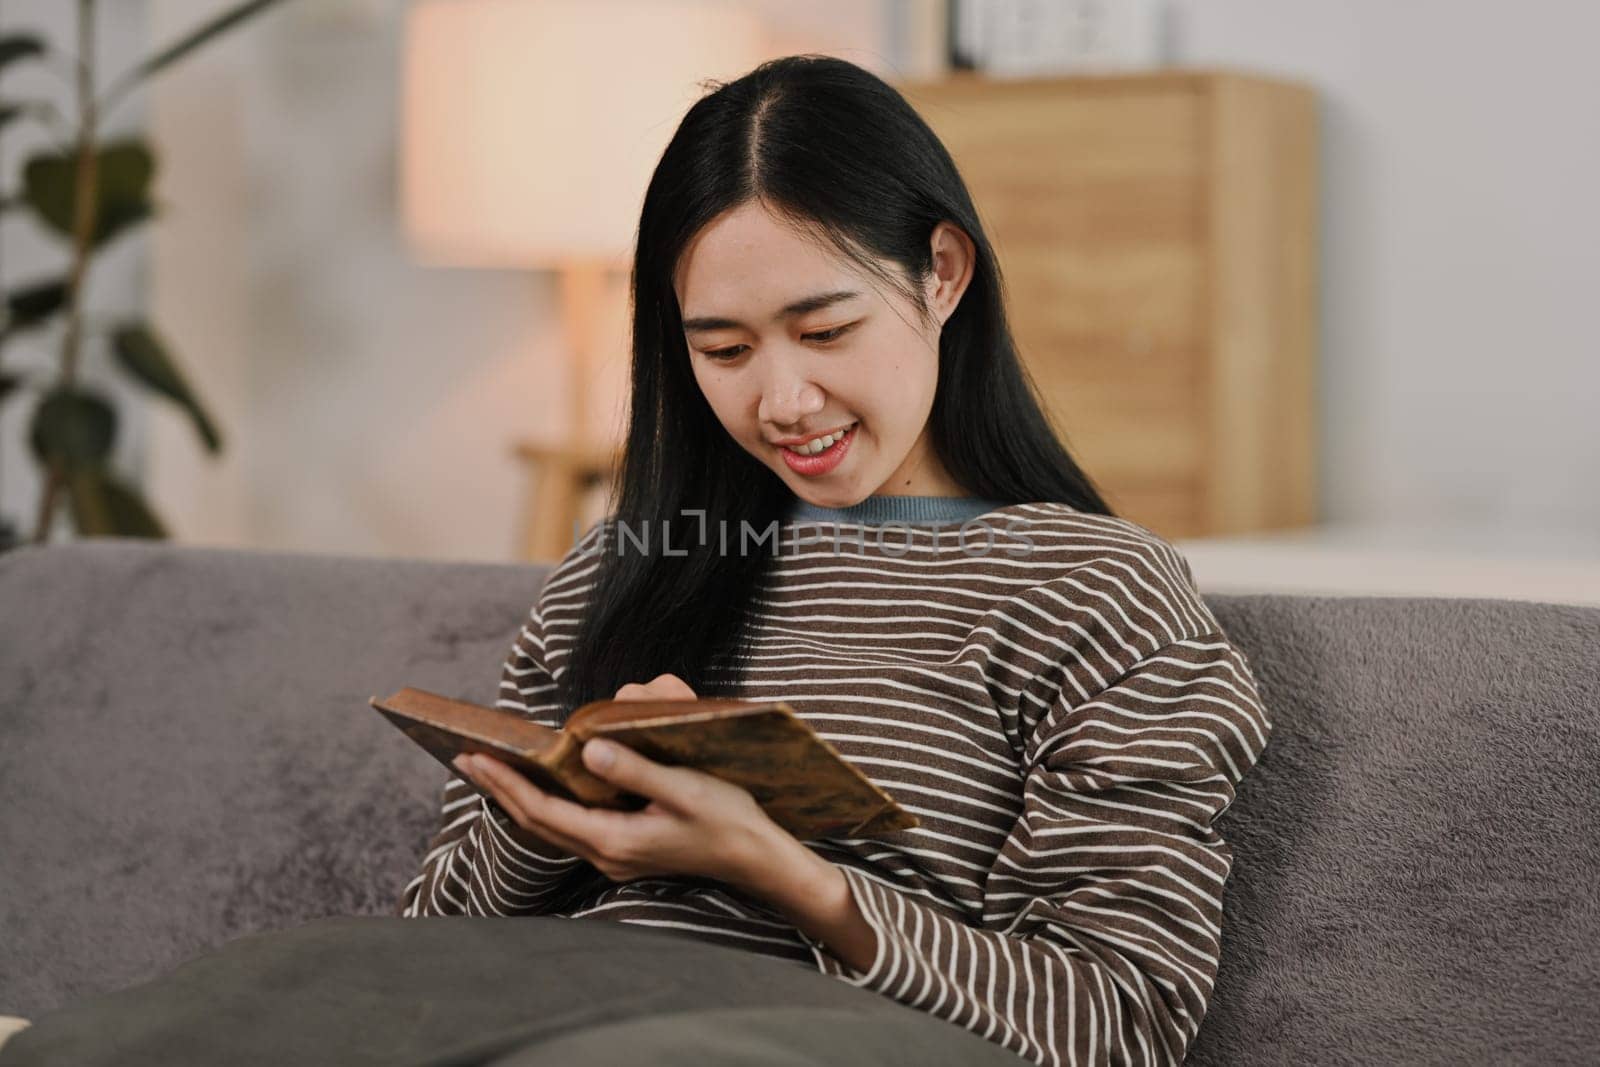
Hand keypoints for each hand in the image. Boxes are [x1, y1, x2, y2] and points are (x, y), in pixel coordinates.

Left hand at [452, 672, 786, 888]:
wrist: (755, 856)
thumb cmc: (725, 817)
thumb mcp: (682, 787)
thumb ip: (633, 770)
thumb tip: (586, 751)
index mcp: (614, 840)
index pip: (542, 810)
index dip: (505, 783)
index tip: (474, 757)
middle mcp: (607, 855)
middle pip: (537, 823)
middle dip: (500, 790)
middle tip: (467, 759)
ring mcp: (615, 857)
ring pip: (552, 828)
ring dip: (519, 799)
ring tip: (494, 771)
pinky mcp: (626, 850)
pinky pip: (572, 828)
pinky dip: (547, 805)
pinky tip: (543, 788)